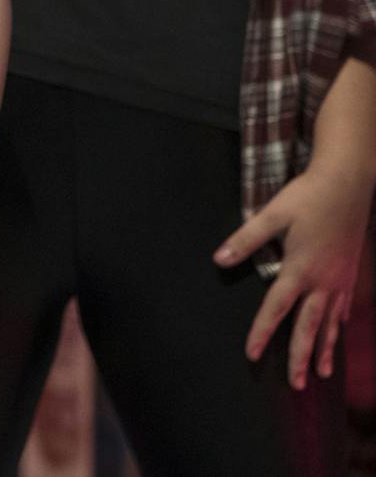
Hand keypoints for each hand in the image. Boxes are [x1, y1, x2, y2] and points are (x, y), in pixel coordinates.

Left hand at [216, 162, 372, 387]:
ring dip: (323, 349)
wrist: (349, 184)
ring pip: (330, 322)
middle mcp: (322, 280)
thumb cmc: (308, 196)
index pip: (276, 308)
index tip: (251, 354)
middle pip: (308, 327)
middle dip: (300, 357)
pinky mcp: (350, 272)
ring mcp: (340, 279)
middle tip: (296, 384)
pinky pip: (343, 307)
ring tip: (319, 374)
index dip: (261, 332)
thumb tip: (219, 259)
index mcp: (299, 269)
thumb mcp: (272, 214)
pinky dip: (338, 325)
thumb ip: (245, 239)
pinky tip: (336, 333)